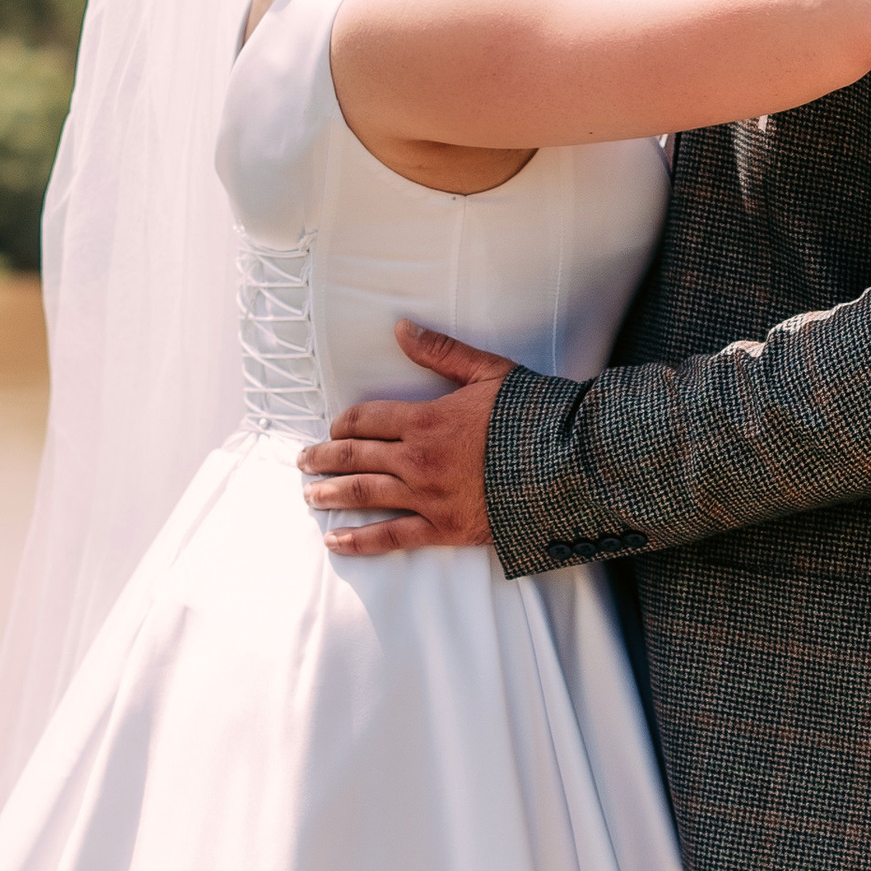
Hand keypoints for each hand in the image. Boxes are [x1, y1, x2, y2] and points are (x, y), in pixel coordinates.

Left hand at [298, 323, 510, 551]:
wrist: (566, 467)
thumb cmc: (532, 417)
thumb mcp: (490, 372)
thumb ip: (442, 352)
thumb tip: (401, 328)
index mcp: (425, 419)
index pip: (365, 419)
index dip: (343, 423)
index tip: (333, 428)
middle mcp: (417, 459)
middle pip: (354, 456)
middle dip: (323, 458)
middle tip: (303, 462)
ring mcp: (426, 497)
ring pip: (363, 494)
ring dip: (330, 494)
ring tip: (309, 495)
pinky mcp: (442, 529)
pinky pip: (390, 537)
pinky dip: (359, 541)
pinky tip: (335, 542)